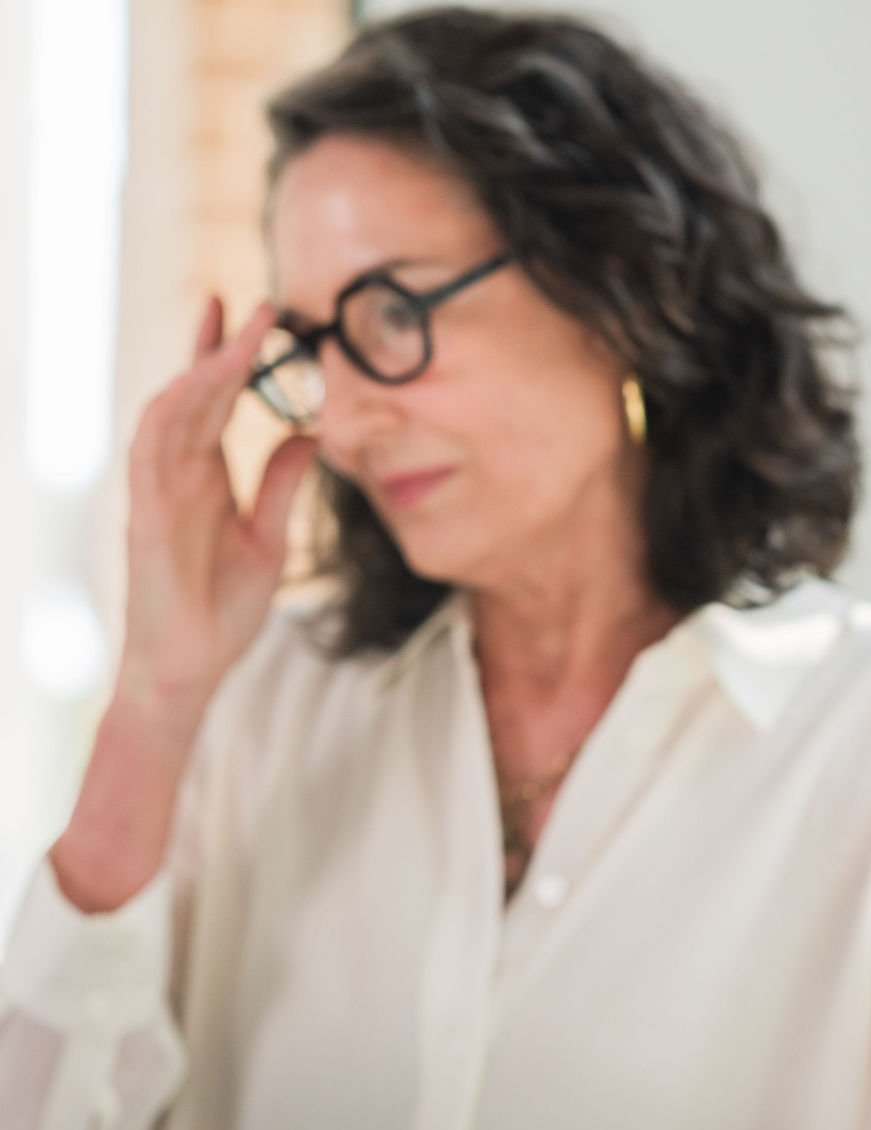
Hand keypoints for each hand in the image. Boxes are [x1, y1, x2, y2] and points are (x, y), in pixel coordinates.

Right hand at [119, 295, 318, 726]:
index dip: (233, 356)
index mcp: (206, 477)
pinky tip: (191, 385)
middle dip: (223, 347)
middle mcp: (178, 475)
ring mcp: (157, 492)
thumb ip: (282, 484)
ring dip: (200, 369)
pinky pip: (149, 455)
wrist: (193, 668)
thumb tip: (311, 433)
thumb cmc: (223, 610)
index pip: (218, 402)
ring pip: (171, 412)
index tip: (261, 315)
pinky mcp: (143, 516)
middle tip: (259, 304)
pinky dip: (169, 416)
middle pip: (195, 394)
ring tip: (236, 333)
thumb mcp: (270, 538)